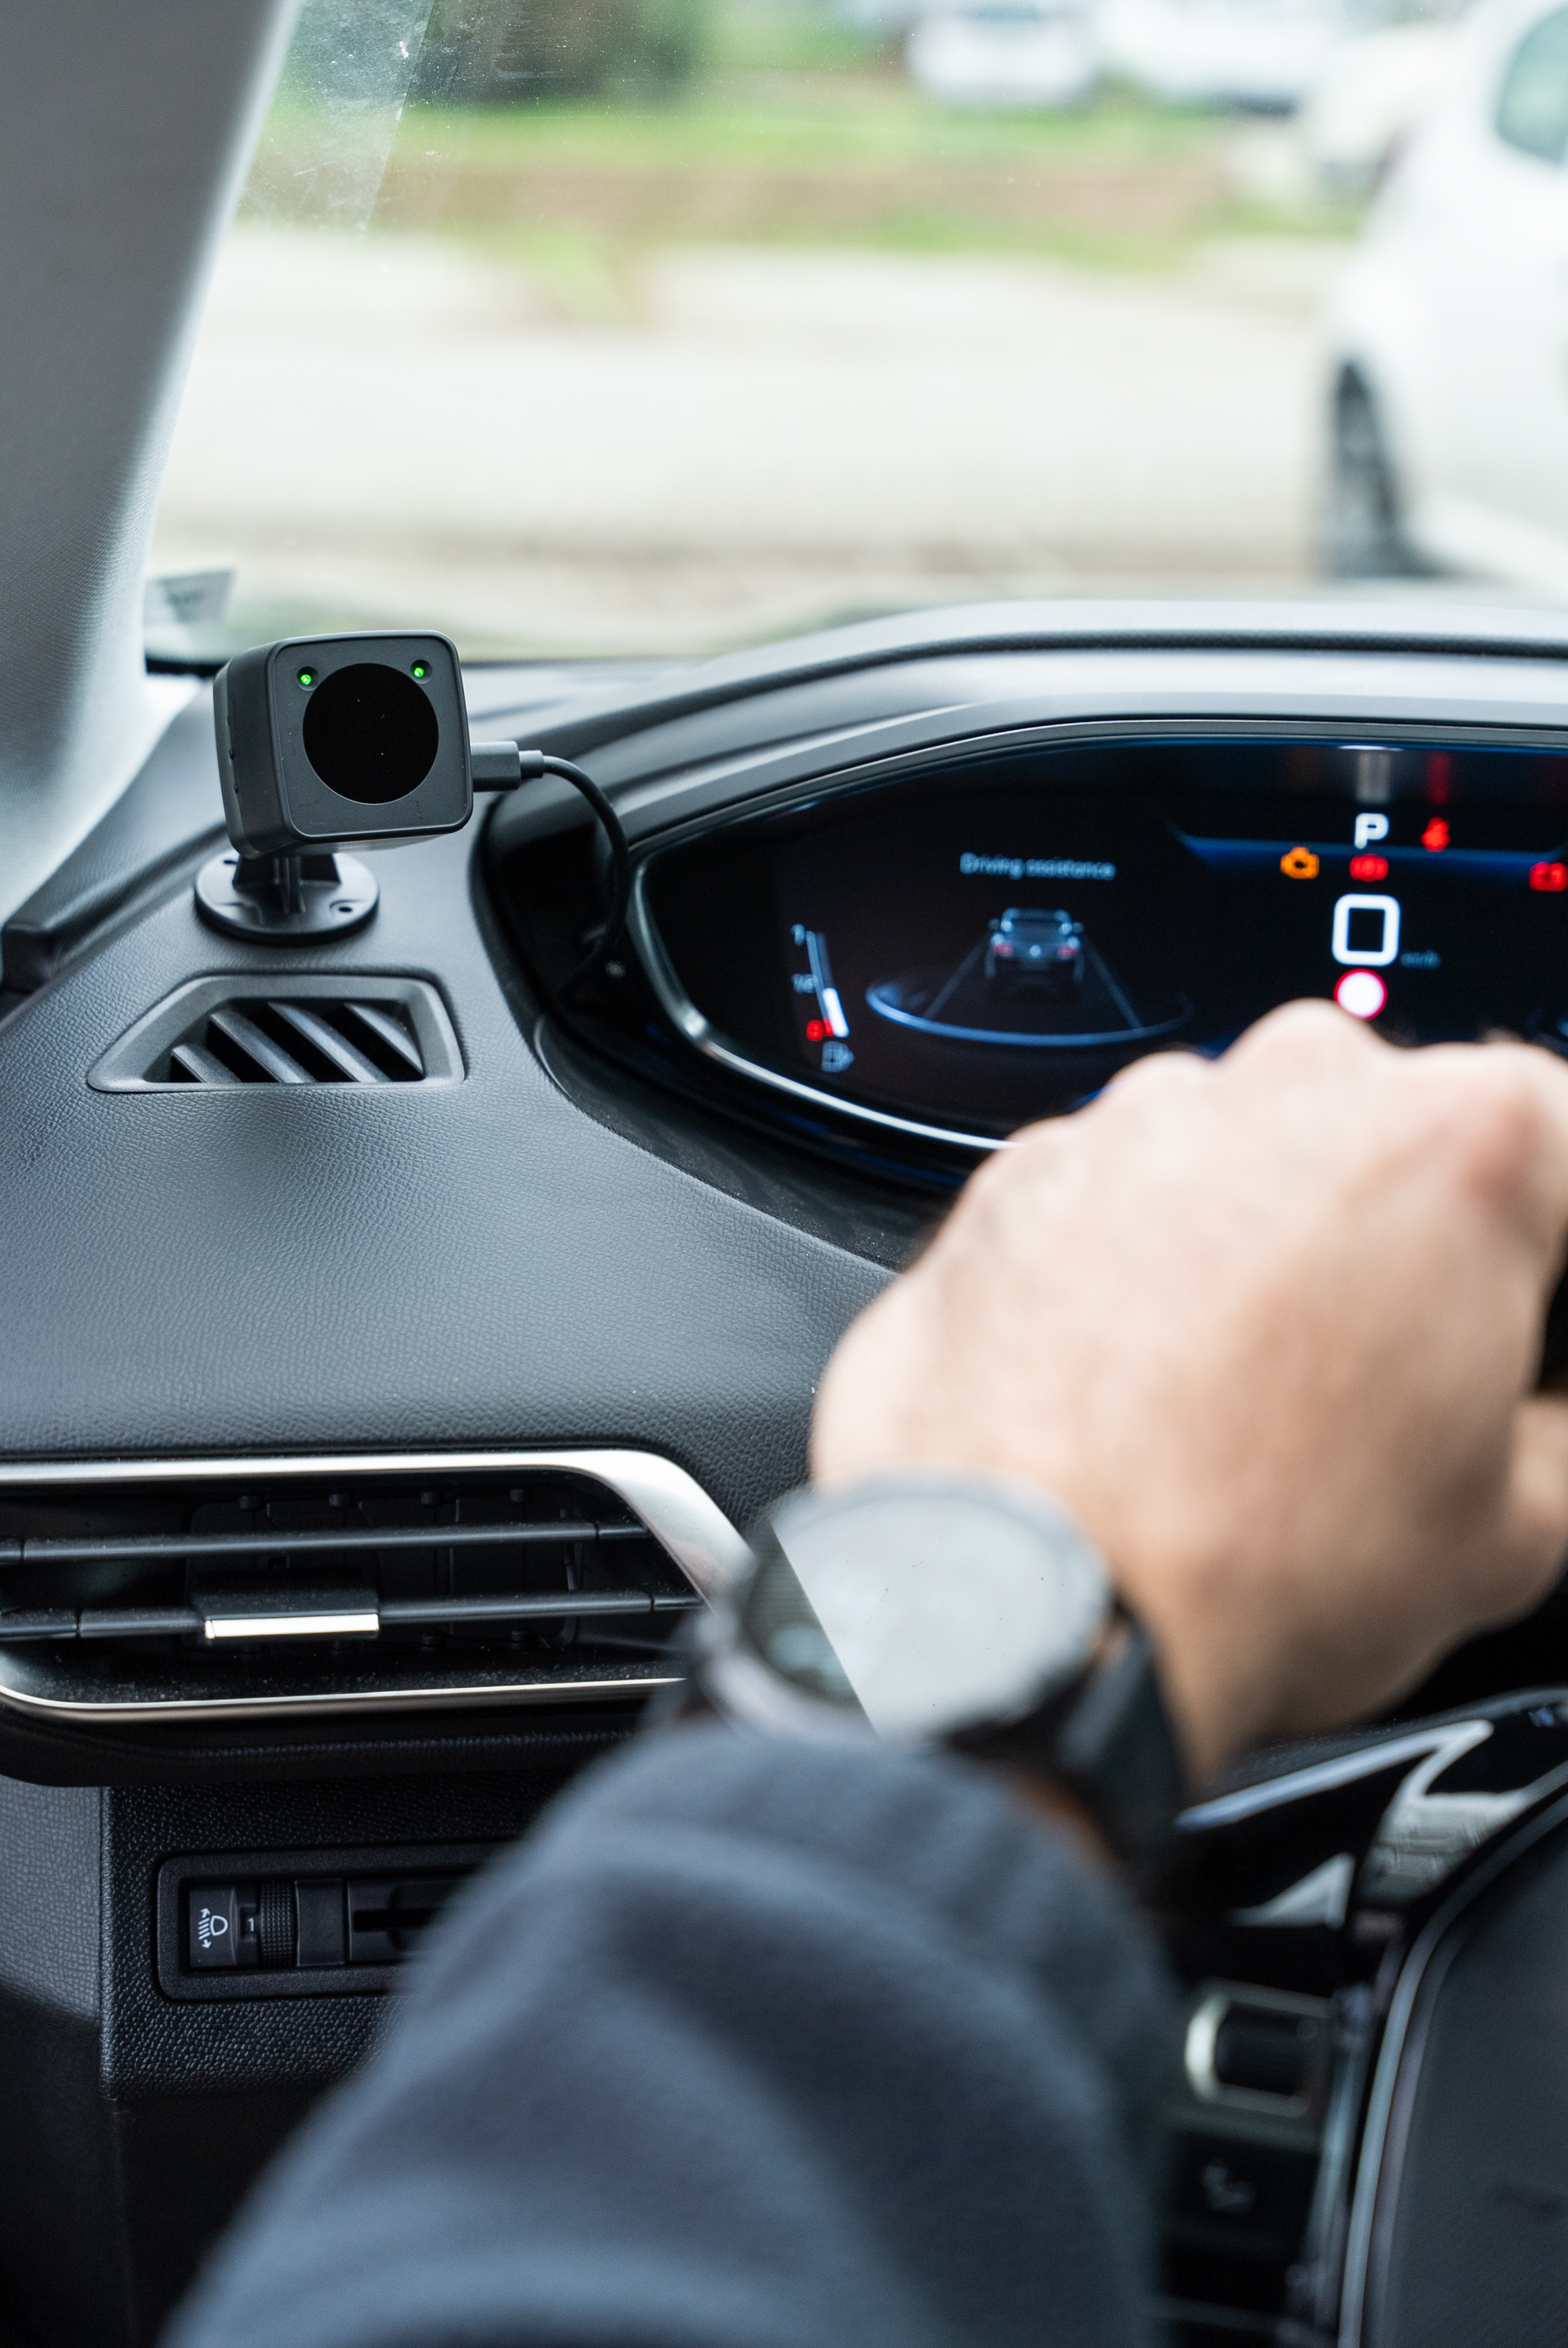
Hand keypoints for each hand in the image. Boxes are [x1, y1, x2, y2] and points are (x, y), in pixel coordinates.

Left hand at [811, 1003, 1567, 1785]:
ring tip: (1251, 1408)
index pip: (1567, 1153)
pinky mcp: (1017, 1176)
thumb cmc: (1252, 1564)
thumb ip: (1557, 1426)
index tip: (1533, 1345)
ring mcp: (1137, 1121)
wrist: (1017, 1611)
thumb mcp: (1514, 1528)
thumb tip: (1544, 1411)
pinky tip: (1143, 1393)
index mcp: (1460, 1142)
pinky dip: (1139, 1273)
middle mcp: (1290, 1090)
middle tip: (1399, 1390)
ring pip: (1250, 1164)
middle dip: (1412, 1247)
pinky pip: (1120, 1205)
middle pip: (1399, 1141)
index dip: (1556, 1274)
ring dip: (1269, 1253)